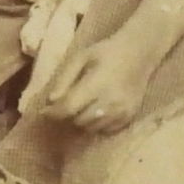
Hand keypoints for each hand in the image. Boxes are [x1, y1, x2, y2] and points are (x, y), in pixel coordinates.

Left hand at [36, 35, 153, 135]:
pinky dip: (97, 124)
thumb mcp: (81, 57)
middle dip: (68, 115)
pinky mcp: (129, 118)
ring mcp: (122, 112)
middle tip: (67, 104)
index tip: (43, 112)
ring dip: (82, 120)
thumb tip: (51, 102)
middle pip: (78, 121)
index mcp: (96, 84)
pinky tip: (97, 109)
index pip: (69, 108)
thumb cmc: (106, 52)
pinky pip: (105, 130)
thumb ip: (64, 79)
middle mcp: (110, 102)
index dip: (53, 113)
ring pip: (91, 128)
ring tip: (83, 106)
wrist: (139, 53)